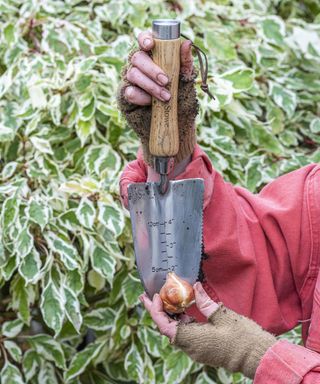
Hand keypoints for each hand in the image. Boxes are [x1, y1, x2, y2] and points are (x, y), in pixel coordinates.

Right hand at [124, 31, 194, 104]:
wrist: (173, 104)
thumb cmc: (176, 80)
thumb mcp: (184, 71)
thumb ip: (185, 58)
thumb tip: (187, 43)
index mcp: (151, 50)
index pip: (142, 38)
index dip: (144, 39)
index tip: (150, 45)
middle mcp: (138, 60)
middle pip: (137, 58)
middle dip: (152, 70)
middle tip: (165, 81)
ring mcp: (131, 75)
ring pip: (133, 74)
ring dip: (150, 86)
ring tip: (165, 96)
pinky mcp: (129, 91)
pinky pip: (130, 92)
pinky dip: (142, 97)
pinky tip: (152, 101)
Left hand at [140, 282, 276, 378]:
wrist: (258, 357)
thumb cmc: (242, 338)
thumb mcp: (222, 315)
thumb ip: (204, 301)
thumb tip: (194, 287)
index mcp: (192, 340)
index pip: (164, 325)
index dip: (156, 310)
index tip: (154, 295)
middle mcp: (191, 347)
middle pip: (167, 327)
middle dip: (158, 311)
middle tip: (149, 295)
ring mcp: (197, 349)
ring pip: (176, 330)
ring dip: (169, 315)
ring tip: (162, 299)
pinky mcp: (203, 347)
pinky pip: (186, 333)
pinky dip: (180, 320)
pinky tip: (181, 308)